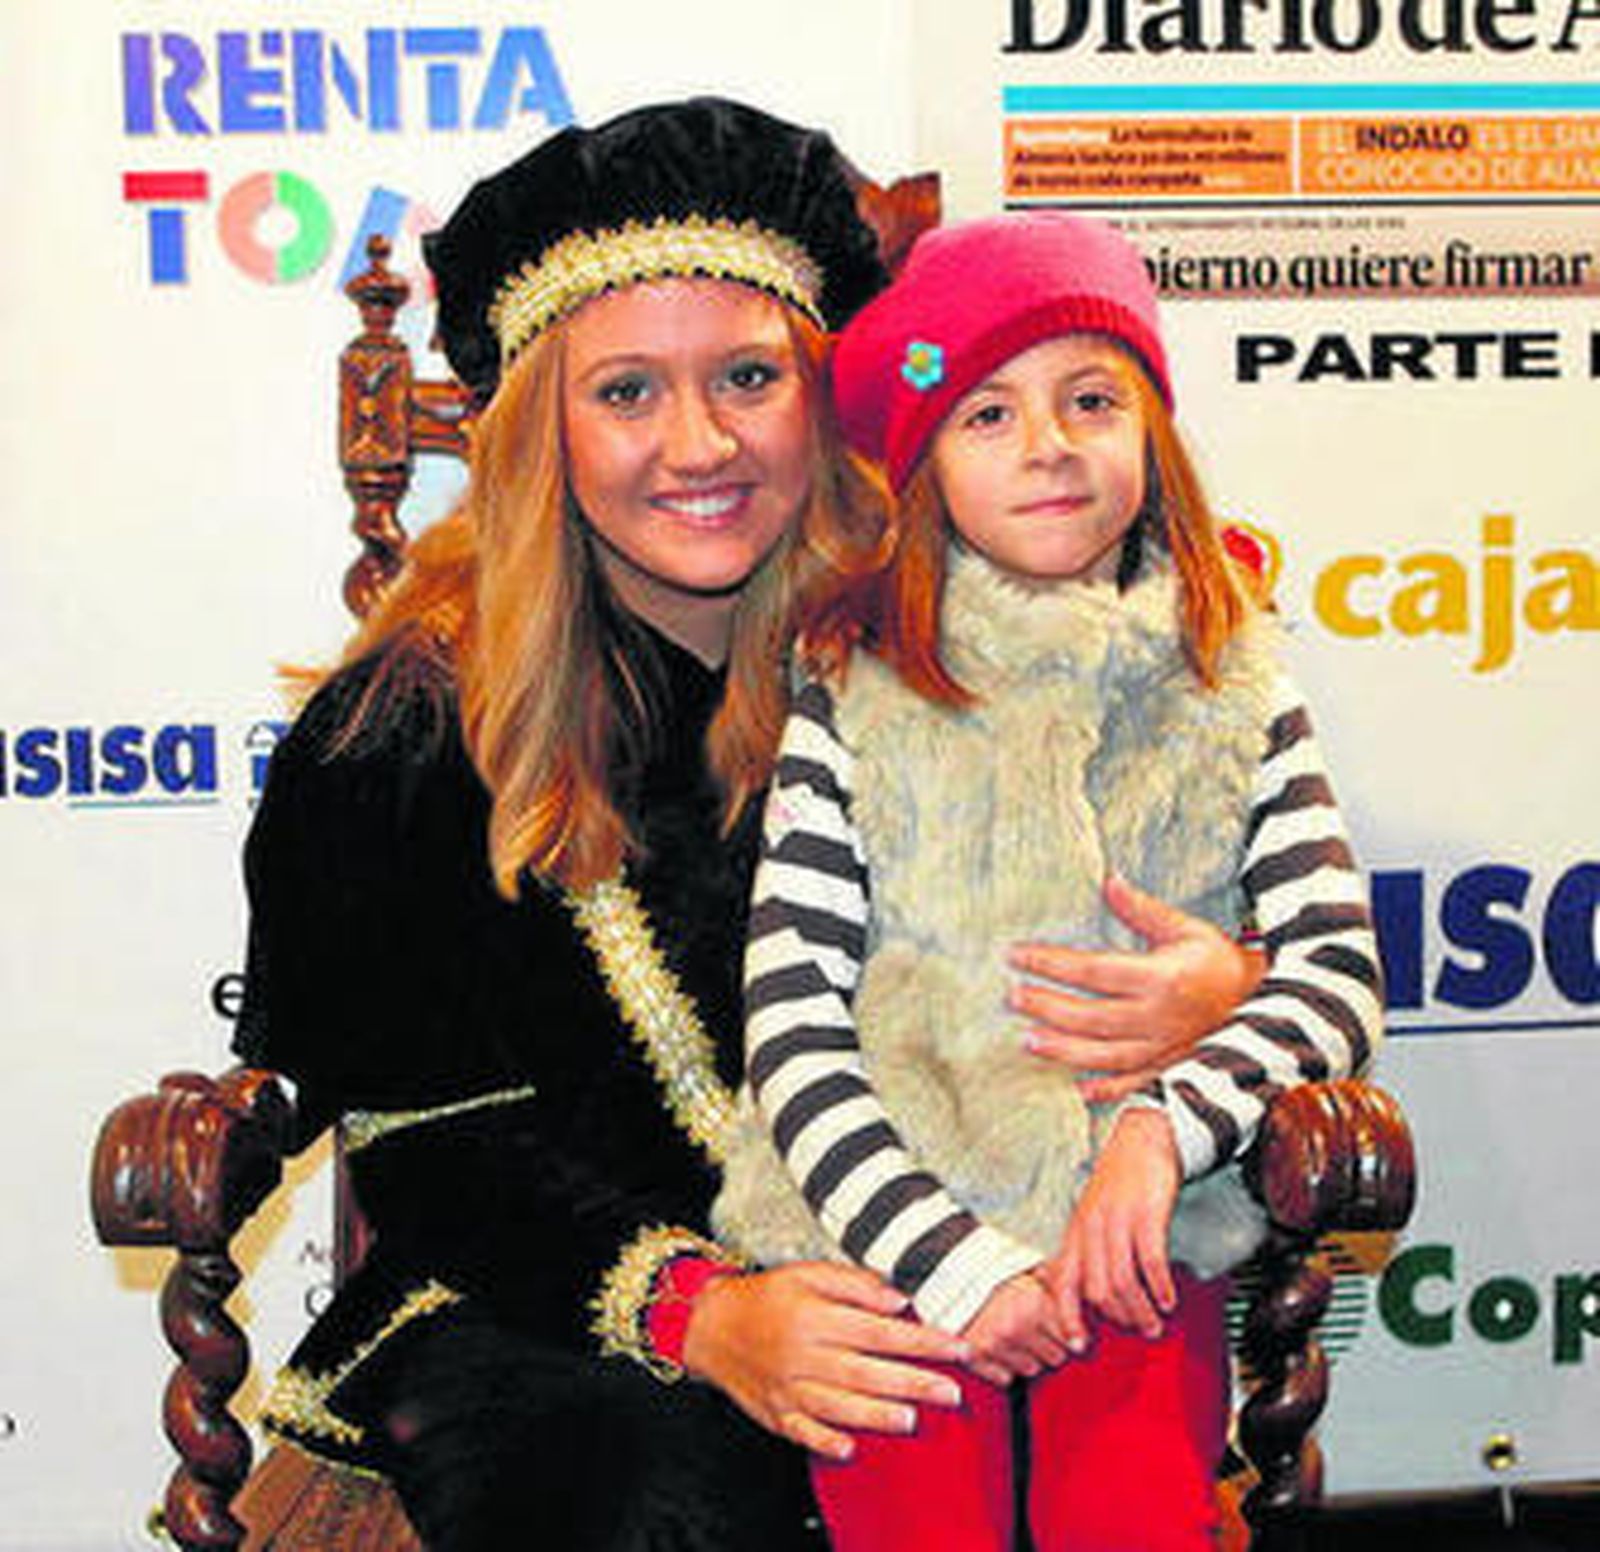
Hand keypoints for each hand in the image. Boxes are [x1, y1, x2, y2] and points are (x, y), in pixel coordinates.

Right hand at [682, 1261, 968, 1461]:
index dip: (921, 1340)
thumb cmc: (769, 1296)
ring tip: (914, 1419)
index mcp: (815, 1316)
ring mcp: (787, 1388)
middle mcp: (802, 1354)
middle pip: (865, 1372)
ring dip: (878, 1415)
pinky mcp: (775, 1414)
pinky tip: (851, 1447)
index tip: (956, 1347)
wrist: (712, 1326)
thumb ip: (855, 1283)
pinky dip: (826, 1441)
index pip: (878, 1330)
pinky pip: (803, 1431)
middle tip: (953, 1392)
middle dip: (913, 1382)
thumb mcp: (808, 1273)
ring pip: (838, 1405)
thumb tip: (899, 1300)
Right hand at [961, 1270, 1078, 1386]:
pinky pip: (1006, 1378)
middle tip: (1036, 1329)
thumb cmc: (994, 1277)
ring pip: (1033, 1369)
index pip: (1074, 1339)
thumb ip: (1060, 1290)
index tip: (1069, 1332)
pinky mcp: (977, 1358)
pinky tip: (1001, 1348)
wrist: (952, 1276)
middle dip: (1050, 1345)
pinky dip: (1005, 1367)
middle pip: (1056, 1358)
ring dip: (1028, 1357)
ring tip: (1017, 1335)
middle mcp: (1019, 1325)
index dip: (1071, 1334)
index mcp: (1036, 1303)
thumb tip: (1088, 1307)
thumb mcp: (1032, 1275)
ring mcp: (997, 1344)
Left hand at [1009, 873, 1264, 1102]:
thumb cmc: (1223, 964)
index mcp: (1160, 978)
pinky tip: (1079, 1090)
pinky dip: (1107, 1090)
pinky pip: (1134, 1085)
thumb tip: (1109, 883)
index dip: (1051, 964)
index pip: (1092, 971)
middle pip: (1089, 1016)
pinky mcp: (1172, 1070)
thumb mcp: (1188, 930)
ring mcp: (1164, 1050)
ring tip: (1028, 1040)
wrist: (1274, 1006)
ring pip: (1103, 1055)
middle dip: (1046, 1007)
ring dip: (1063, 1050)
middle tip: (1011, 997)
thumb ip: (1144, 912)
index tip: (1016, 956)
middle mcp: (1158, 1019)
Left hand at [1044, 1108, 1180, 1339]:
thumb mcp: (1094, 1215)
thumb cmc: (1120, 1181)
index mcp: (1075, 1230)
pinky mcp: (1145, 1214)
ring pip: (1122, 1282)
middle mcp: (1091, 1227)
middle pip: (1095, 1290)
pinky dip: (1159, 1287)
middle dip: (1118, 1320)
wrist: (1143, 1137)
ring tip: (1155, 1323)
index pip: (1060, 1281)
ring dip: (1140, 1310)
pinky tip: (1168, 1299)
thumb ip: (1090, 1251)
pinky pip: (1150, 1261)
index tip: (1078, 1345)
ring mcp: (1117, 1220)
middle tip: (1137, 1333)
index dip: (1066, 1317)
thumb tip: (1093, 1296)